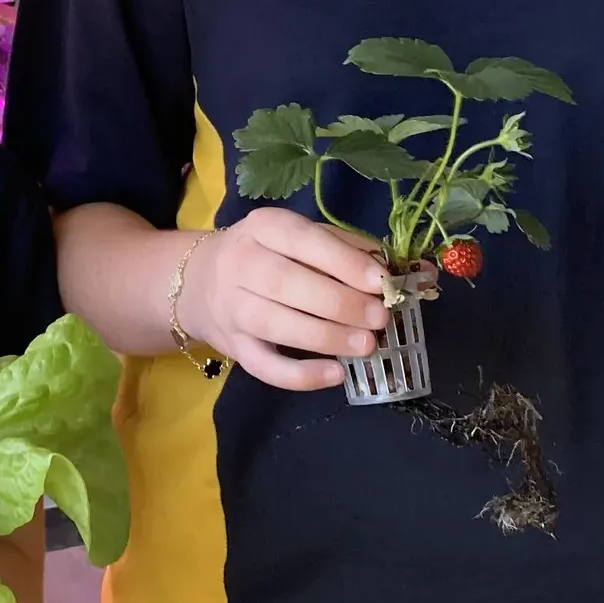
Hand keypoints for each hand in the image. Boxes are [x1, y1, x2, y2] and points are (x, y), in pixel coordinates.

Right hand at [176, 206, 393, 391]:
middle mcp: (240, 263)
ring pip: (275, 324)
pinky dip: (300, 375)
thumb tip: (403, 270)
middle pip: (287, 283)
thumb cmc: (267, 255)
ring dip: (325, 337)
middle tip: (379, 319)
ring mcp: (232, 307)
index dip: (342, 262)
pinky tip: (335, 374)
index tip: (379, 283)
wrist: (200, 282)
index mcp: (263, 227)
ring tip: (366, 345)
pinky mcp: (233, 346)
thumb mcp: (299, 237)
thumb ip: (346, 249)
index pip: (303, 241)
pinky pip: (264, 366)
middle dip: (339, 303)